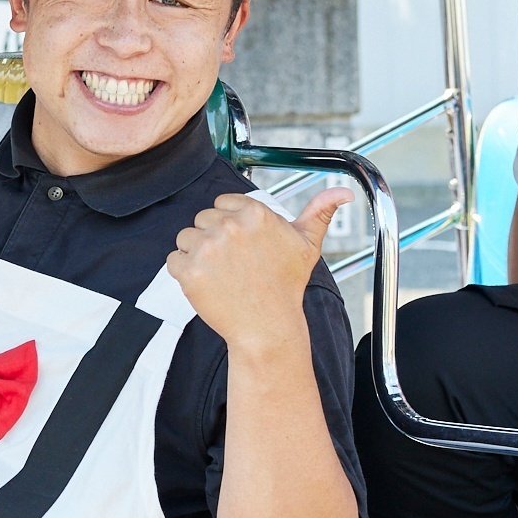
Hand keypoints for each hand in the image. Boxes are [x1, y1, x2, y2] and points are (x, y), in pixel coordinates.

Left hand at [169, 189, 340, 351]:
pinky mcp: (189, 270)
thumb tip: (343, 191)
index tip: (241, 247)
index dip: (229, 224)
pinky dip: (184, 273)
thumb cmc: (286, 286)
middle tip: (233, 264)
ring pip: (186, 238)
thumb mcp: (307, 245)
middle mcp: (229, 225)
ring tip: (220, 274)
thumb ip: (320, 212)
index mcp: (254, 213)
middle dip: (213, 239)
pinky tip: (206, 284)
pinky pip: (174, 259)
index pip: (222, 204)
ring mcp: (207, 248)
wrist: (267, 326)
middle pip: (202, 219)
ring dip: (197, 254)